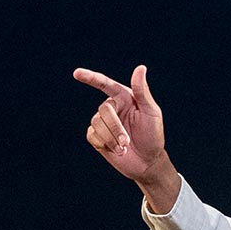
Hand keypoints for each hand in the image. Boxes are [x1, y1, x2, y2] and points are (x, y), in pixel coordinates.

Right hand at [74, 64, 177, 210]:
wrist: (147, 161)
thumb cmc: (153, 134)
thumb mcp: (151, 112)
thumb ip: (143, 91)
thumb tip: (140, 68)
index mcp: (124, 97)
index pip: (105, 84)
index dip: (90, 77)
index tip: (77, 73)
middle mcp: (111, 107)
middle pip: (104, 110)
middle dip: (115, 127)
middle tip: (127, 141)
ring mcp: (103, 122)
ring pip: (96, 124)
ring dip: (111, 138)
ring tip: (124, 148)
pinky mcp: (97, 137)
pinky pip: (92, 136)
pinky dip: (104, 144)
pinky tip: (115, 150)